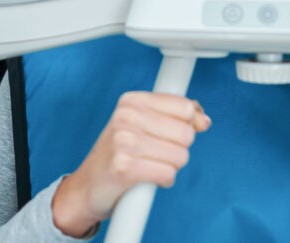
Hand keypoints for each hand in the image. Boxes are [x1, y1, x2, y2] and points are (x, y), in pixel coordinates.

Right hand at [52, 91, 210, 236]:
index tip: (177, 134)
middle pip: (186, 133)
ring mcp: (124, 141)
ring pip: (181, 156)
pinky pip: (168, 174)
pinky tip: (147, 179)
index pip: (185, 106)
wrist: (84, 189)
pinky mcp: (125, 168)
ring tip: (149, 166)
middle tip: (156, 154)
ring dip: (171, 167)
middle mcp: (126, 117)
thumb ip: (175, 117)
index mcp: (132, 101)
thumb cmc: (116, 156)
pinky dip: (163, 181)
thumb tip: (204, 120)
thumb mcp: (141, 125)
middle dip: (178, 149)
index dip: (190, 125)